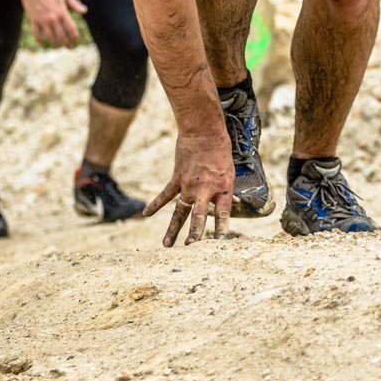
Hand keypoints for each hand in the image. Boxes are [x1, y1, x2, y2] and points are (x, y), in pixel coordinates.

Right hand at [18, 0, 86, 47]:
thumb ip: (74, 4)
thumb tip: (85, 11)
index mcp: (62, 12)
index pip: (71, 29)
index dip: (75, 37)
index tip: (76, 41)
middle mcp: (53, 18)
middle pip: (62, 36)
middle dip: (67, 44)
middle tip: (69, 47)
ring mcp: (43, 20)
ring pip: (50, 37)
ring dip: (55, 44)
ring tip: (57, 46)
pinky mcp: (33, 20)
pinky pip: (37, 34)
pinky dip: (39, 40)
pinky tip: (42, 43)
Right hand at [143, 130, 234, 246]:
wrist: (203, 132)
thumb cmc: (220, 151)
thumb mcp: (230, 172)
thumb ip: (228, 190)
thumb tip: (235, 204)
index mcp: (222, 188)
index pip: (223, 214)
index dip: (222, 229)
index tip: (219, 243)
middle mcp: (205, 190)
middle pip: (199, 216)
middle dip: (195, 234)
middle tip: (191, 248)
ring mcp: (189, 185)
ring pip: (180, 211)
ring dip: (173, 228)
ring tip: (167, 245)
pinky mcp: (177, 178)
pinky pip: (165, 195)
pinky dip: (155, 205)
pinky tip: (146, 214)